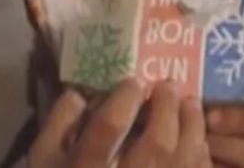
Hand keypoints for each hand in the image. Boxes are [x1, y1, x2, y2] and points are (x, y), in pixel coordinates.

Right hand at [29, 80, 210, 167]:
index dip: (124, 100)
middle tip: (170, 85)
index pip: (109, 128)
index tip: (133, 83)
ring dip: (192, 129)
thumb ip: (58, 124)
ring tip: (192, 105)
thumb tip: (80, 95)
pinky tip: (199, 144)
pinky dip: (201, 160)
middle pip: (157, 145)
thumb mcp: (42, 159)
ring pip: (183, 163)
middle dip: (168, 110)